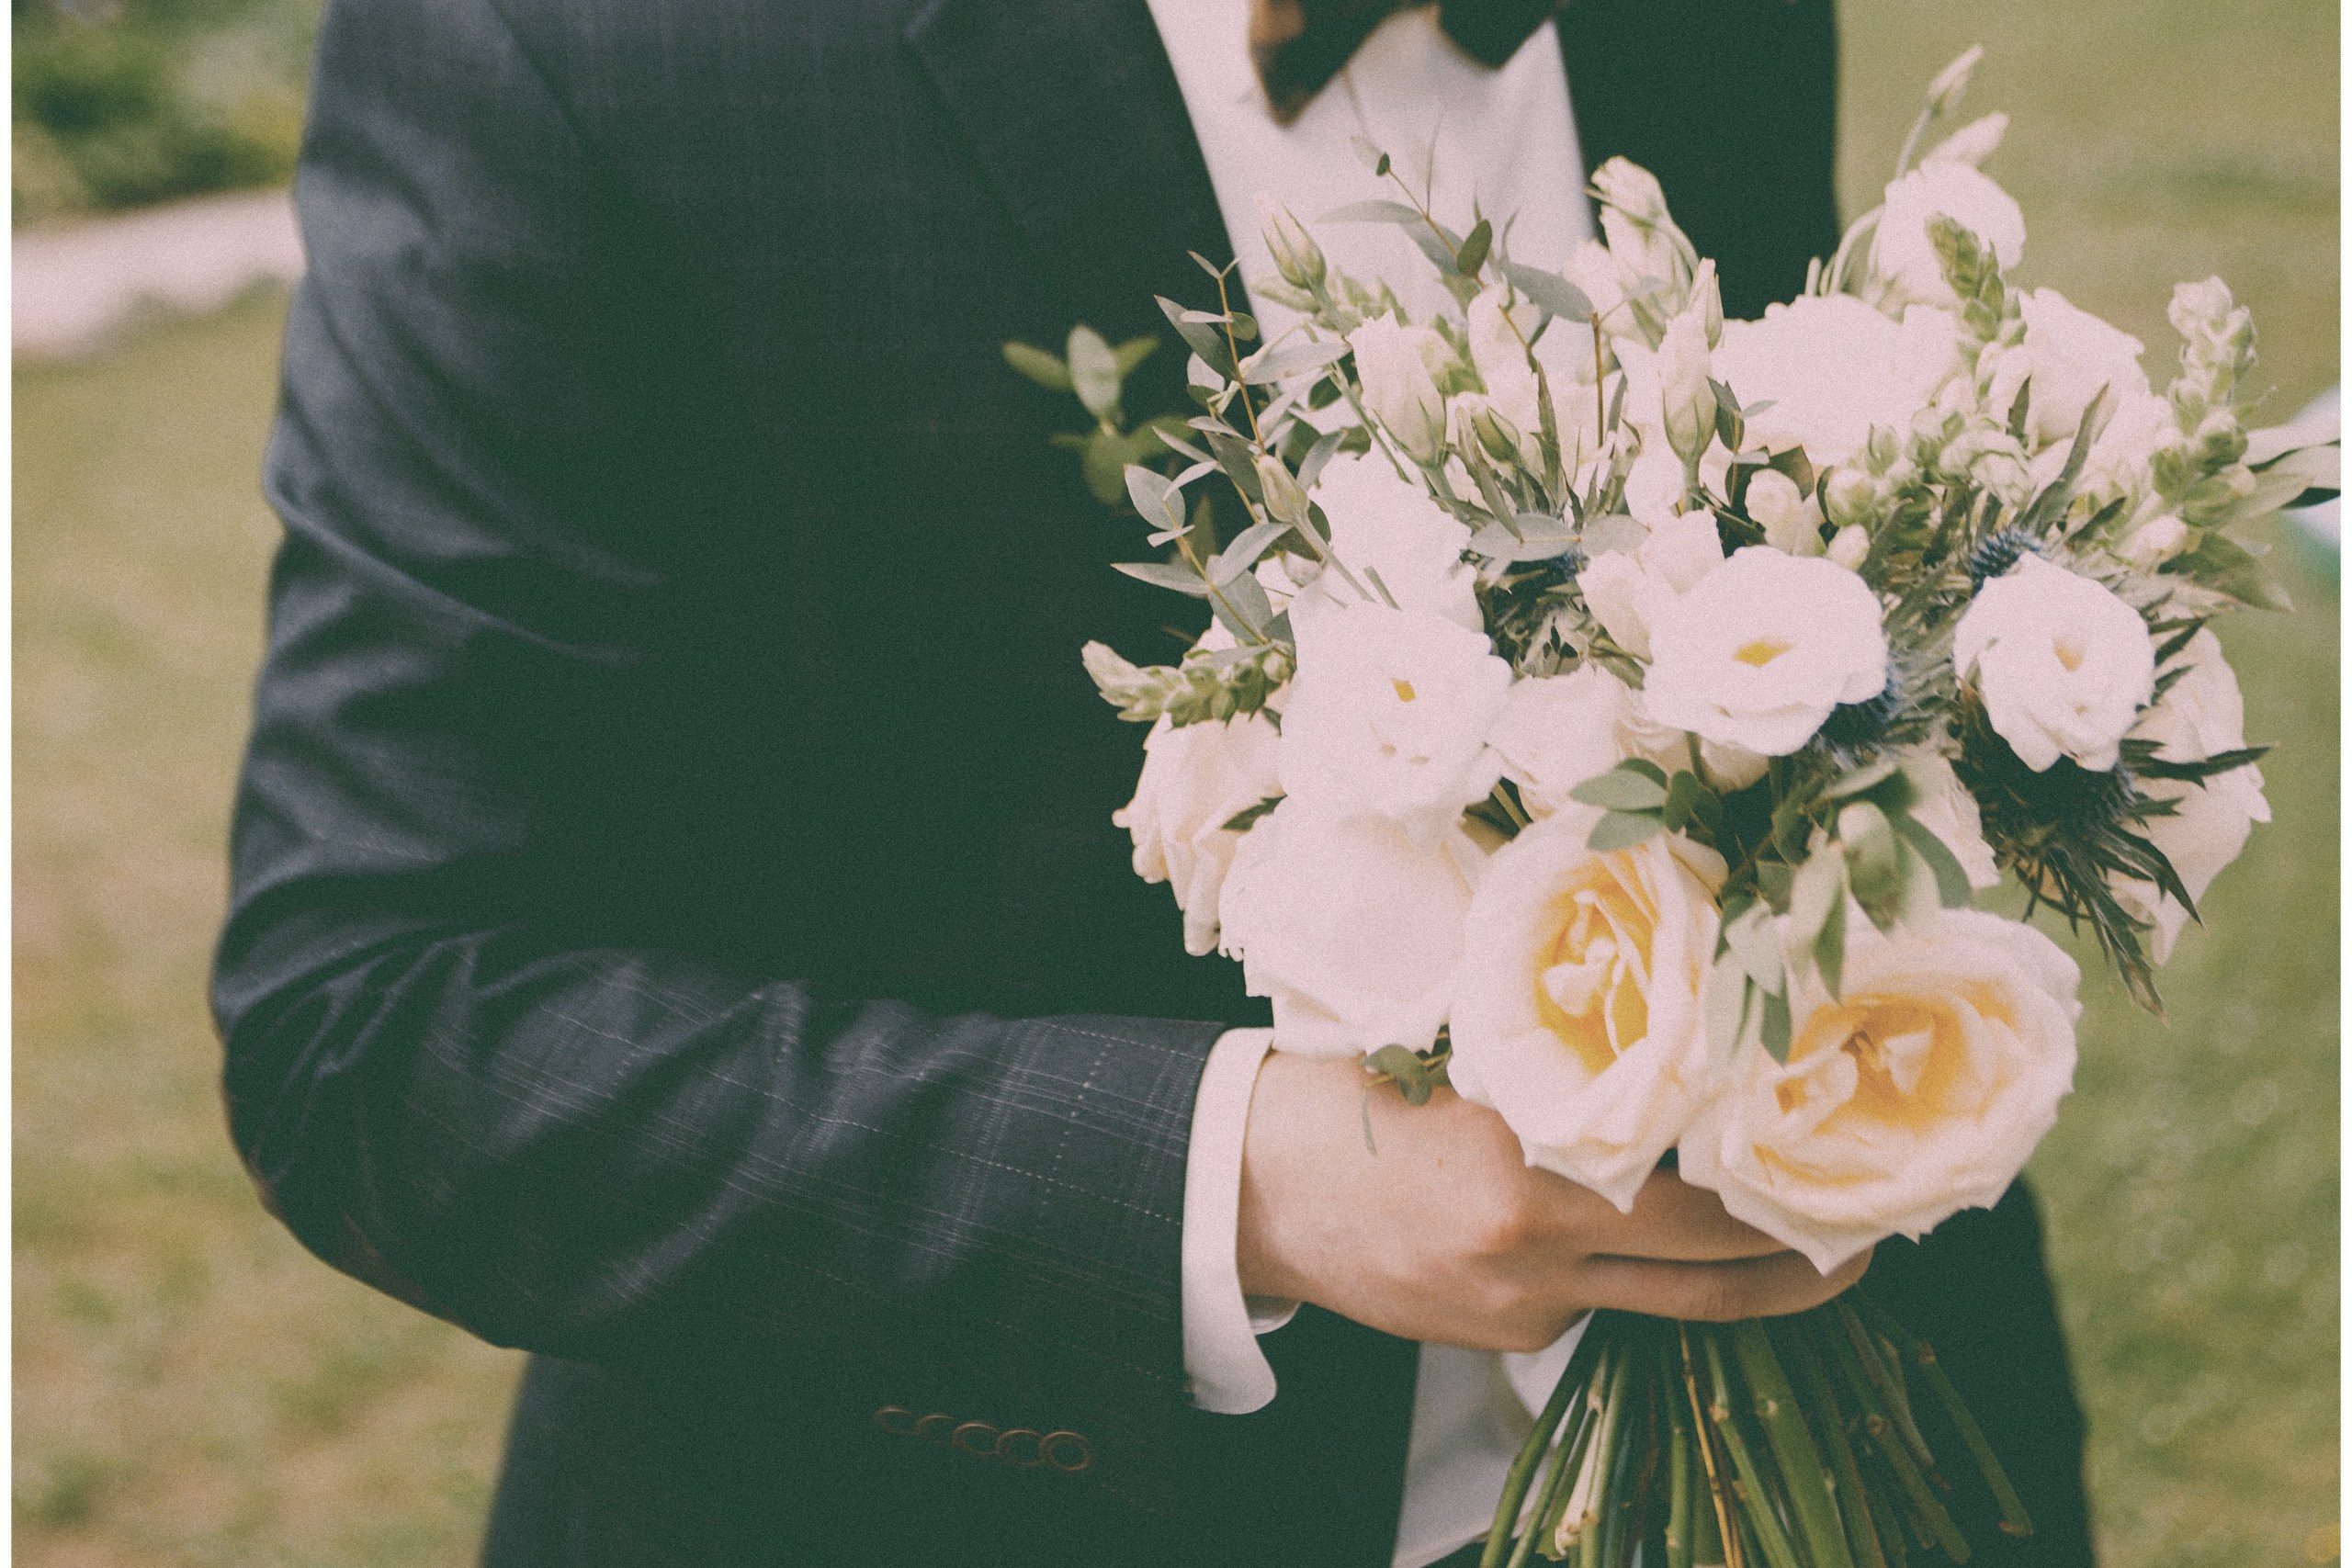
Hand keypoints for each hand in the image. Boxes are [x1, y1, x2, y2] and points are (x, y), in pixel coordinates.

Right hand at [1234, 1052, 1869, 1351]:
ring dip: (1751, 1281)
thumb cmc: (1355, 1088)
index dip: (1783, 1171)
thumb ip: (1569, 1066)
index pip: (1694, 1170)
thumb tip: (1688, 1041)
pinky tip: (1615, 1231)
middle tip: (1877, 1227)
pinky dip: (1629, 1272)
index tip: (1848, 1147)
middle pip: (1712, 1262)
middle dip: (1806, 1253)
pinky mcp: (1503, 1335)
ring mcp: (1521, 1300)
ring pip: (1673, 1300)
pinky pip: (1598, 1304)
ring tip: (1822, 1253)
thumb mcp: (1464, 1051)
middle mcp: (1535, 1236)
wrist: (1248, 1180)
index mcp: (1530, 1147)